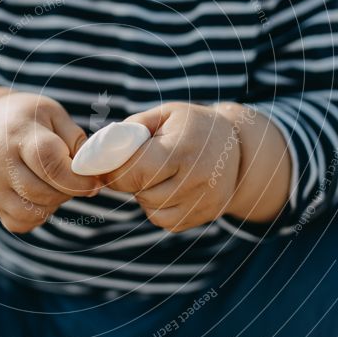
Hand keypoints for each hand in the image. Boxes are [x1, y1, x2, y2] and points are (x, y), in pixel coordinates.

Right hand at [0, 92, 101, 232]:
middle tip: (76, 181)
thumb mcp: (55, 116)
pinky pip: (20, 222)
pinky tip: (42, 197)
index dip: (76, 178)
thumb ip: (76, 141)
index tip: (93, 182)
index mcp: (18, 133)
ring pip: (30, 212)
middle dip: (68, 191)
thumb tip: (94, 171)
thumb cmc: (29, 119)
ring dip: (54, 205)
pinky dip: (37, 217)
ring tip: (57, 186)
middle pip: (41, 191)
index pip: (48, 162)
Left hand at [100, 102, 241, 232]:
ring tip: (156, 176)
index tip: (108, 165)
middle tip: (137, 166)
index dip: (115, 171)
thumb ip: (131, 129)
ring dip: (145, 196)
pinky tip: (168, 189)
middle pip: (143, 193)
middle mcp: (198, 178)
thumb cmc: (191, 126)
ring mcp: (205, 201)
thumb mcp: (165, 114)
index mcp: (184, 148)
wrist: (237, 146)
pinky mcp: (206, 216)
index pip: (137, 171)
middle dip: (131, 181)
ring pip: (152, 211)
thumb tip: (100, 150)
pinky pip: (166, 222)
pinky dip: (159, 209)